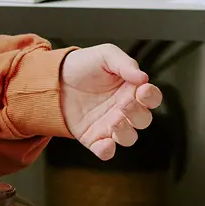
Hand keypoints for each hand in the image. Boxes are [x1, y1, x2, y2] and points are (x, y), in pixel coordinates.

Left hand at [59, 44, 162, 160]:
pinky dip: (107, 151)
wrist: (52, 77)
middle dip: (138, 114)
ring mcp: (109, 125)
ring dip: (125, 132)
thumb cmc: (82, 65)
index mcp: (131, 89)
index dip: (152, 97)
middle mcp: (123, 109)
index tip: (143, 91)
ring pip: (129, 137)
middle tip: (124, 104)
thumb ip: (125, 63)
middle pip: (143, 120)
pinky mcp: (93, 137)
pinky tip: (105, 143)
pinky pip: (106, 151)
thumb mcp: (104, 55)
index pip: (151, 98)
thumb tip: (143, 77)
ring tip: (114, 122)